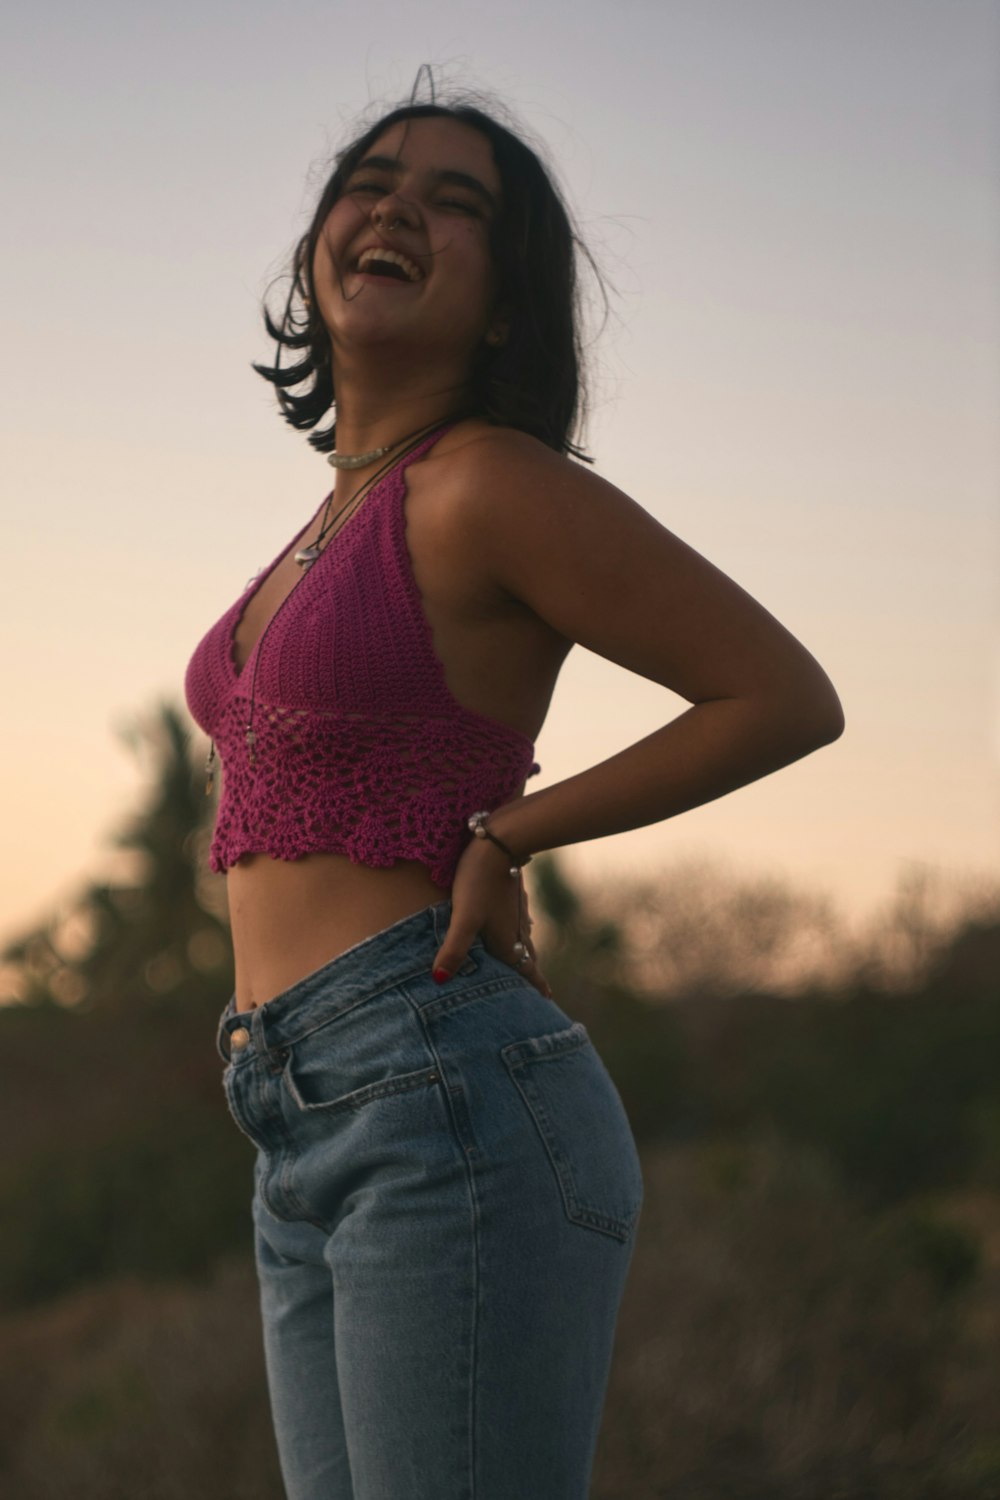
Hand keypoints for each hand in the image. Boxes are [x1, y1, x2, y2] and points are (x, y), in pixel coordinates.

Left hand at [431, 837, 551, 997]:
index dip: (536, 985)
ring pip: (523, 937)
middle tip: (537, 988)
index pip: (526, 970)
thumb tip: (439, 981)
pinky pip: (518, 919)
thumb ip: (453, 950)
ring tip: (524, 960)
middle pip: (525, 956)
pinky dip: (518, 930)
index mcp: (507, 941)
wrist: (498, 843)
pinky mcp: (512, 893)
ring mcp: (516, 910)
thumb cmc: (478, 881)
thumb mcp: (463, 917)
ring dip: (524, 951)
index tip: (547, 1000)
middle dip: (530, 973)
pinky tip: (515, 924)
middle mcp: (516, 928)